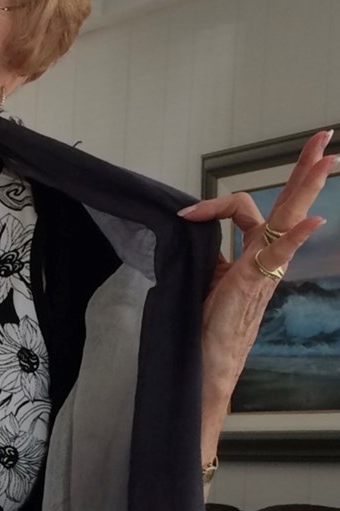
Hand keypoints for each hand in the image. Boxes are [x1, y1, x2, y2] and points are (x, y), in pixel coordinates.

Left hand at [178, 129, 337, 460]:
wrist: (206, 371)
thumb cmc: (206, 331)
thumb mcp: (205, 282)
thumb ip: (209, 257)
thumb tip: (192, 232)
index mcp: (252, 258)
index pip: (243, 212)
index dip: (214, 204)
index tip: (184, 213)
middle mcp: (265, 261)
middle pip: (288, 206)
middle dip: (305, 172)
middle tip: (324, 139)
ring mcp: (263, 272)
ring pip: (288, 220)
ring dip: (307, 187)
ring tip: (326, 157)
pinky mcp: (253, 285)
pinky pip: (279, 256)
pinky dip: (295, 238)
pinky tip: (314, 221)